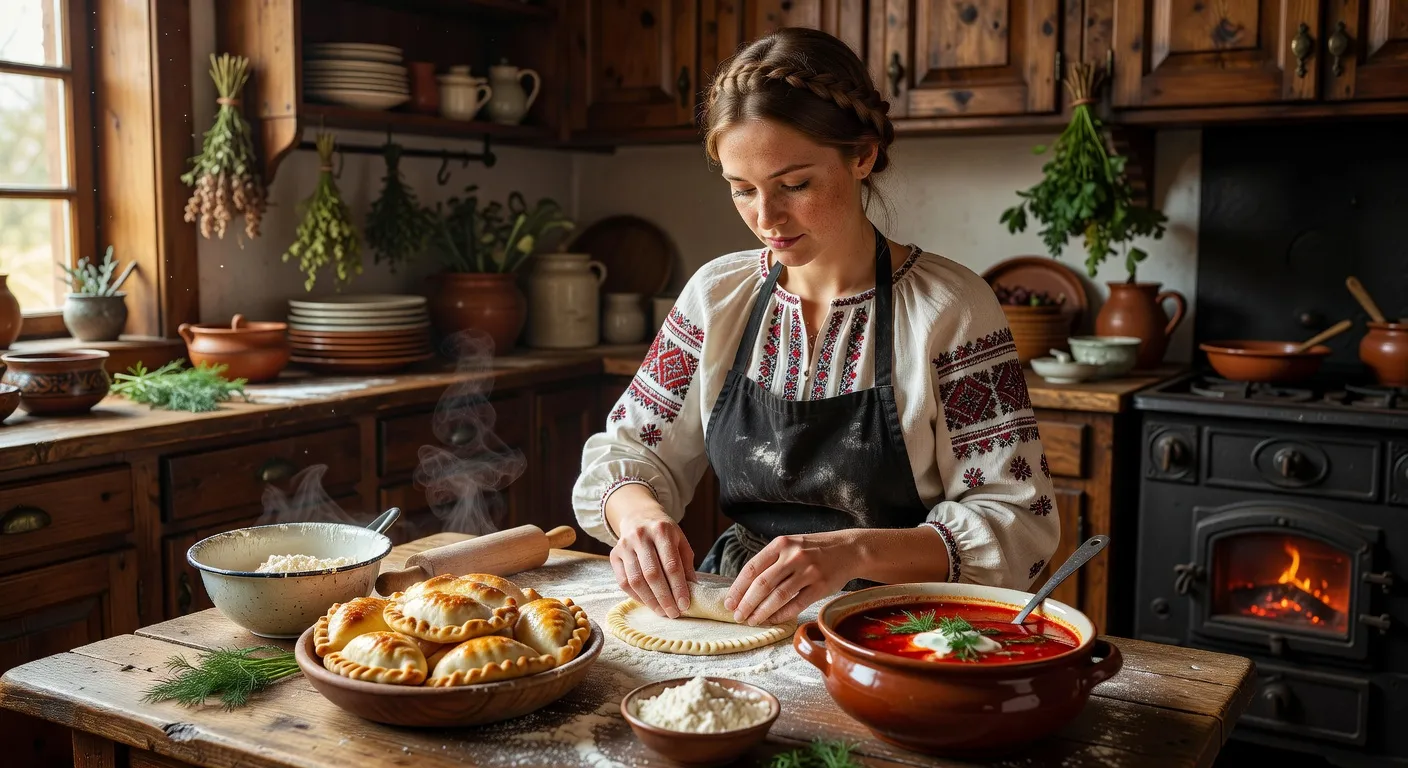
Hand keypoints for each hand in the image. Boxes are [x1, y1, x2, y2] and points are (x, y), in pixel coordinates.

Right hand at [606, 490, 695, 618]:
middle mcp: (641, 536)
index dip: (678, 587)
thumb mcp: (680, 541)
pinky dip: (636, 596)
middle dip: (664, 597)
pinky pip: (623, 581)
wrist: (638, 517)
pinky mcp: (614, 555)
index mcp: (662, 531)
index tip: (685, 604)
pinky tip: (647, 602)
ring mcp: (625, 546)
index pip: (671, 564)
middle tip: (673, 613)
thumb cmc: (664, 533)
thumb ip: (686, 564)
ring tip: (661, 611)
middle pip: (652, 574)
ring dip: (650, 600)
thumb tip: (692, 590)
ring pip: (636, 580)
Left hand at [725, 531, 857, 625]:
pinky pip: (796, 604)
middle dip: (746, 603)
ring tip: (751, 621)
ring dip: (761, 612)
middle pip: (762, 584)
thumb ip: (771, 562)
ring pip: (778, 596)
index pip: (752, 568)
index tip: (729, 602)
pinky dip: (782, 614)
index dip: (738, 588)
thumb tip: (745, 588)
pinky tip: (772, 620)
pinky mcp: (821, 586)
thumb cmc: (814, 550)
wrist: (849, 549)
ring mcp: (808, 571)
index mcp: (781, 544)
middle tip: (737, 616)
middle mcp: (793, 556)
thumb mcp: (791, 546)